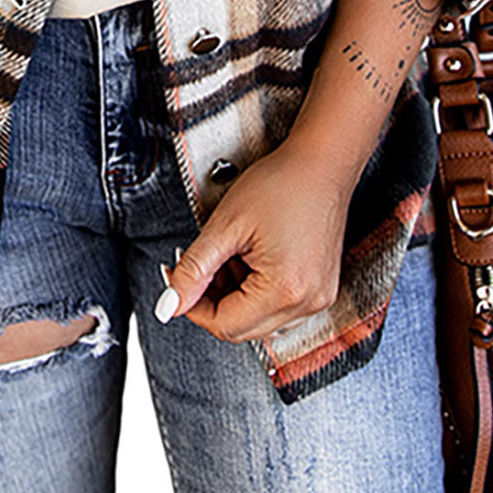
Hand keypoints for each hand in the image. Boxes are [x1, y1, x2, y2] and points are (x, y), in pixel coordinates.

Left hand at [160, 139, 354, 343]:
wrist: (323, 163)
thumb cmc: (281, 184)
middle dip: (212, 300)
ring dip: (233, 296)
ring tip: (228, 254)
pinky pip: (278, 306)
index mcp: (284, 290)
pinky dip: (255, 290)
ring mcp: (317, 298)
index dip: (192, 306)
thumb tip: (170, 305)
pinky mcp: (320, 289)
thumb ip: (194, 269)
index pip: (224, 325)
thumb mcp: (226, 224)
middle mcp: (307, 303)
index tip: (177, 280)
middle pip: (242, 328)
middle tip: (198, 265)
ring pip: (258, 319)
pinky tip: (249, 258)